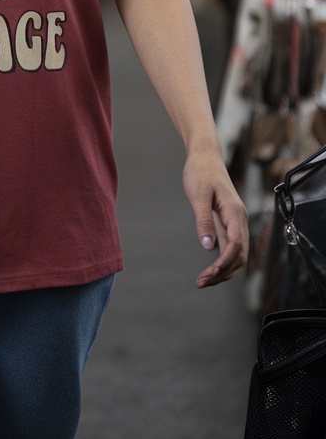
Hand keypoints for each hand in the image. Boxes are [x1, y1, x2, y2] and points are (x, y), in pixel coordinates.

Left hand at [182, 148, 248, 288]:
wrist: (205, 157)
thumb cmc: (201, 172)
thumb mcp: (198, 195)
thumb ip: (204, 220)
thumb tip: (208, 246)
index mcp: (235, 212)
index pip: (236, 245)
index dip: (224, 262)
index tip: (210, 274)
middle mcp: (239, 219)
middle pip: (239, 254)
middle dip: (223, 272)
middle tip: (201, 282)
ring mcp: (234, 222)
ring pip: (236, 253)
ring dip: (222, 269)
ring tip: (203, 280)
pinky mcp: (227, 222)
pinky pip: (229, 247)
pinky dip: (221, 261)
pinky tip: (210, 270)